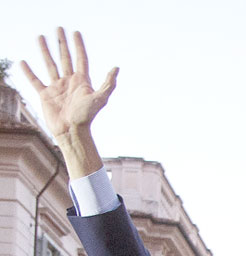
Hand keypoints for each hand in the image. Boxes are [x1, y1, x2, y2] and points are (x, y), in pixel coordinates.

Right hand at [21, 28, 116, 176]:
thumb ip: (108, 83)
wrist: (72, 132)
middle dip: (61, 43)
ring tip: (40, 37)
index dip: (78, 45)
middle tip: (58, 28)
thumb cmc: (87, 117)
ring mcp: (57, 88)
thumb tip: (116, 67)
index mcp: (82, 81)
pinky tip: (23, 62)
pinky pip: (35, 80)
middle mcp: (69, 82)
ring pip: (50, 65)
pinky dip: (28, 72)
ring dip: (45, 51)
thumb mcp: (100, 99)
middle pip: (65, 57)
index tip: (75, 32)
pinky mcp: (46, 95)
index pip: (80, 58)